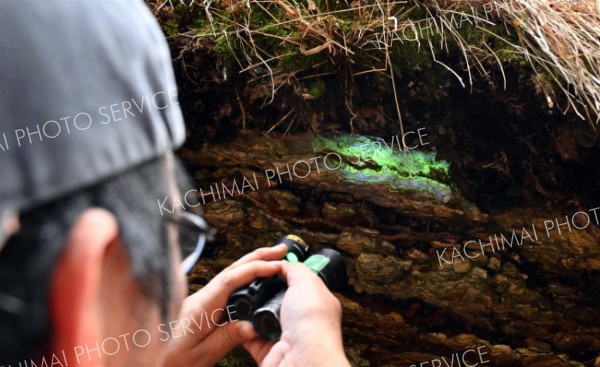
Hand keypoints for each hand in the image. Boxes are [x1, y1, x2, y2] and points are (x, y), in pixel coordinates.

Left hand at [163, 244, 287, 366]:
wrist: (147, 363)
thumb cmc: (168, 360)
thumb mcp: (201, 355)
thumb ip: (226, 339)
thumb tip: (251, 325)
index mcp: (200, 307)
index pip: (230, 279)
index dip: (254, 269)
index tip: (274, 265)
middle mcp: (200, 298)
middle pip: (232, 270)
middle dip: (257, 257)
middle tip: (279, 250)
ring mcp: (200, 300)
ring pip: (229, 275)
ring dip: (251, 265)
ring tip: (272, 260)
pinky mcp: (201, 305)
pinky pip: (225, 286)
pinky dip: (242, 277)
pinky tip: (252, 279)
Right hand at [243, 262, 350, 366]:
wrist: (302, 359)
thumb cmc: (312, 323)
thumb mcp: (308, 283)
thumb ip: (295, 269)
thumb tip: (283, 264)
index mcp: (313, 303)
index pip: (295, 284)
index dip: (281, 275)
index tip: (265, 267)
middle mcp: (298, 320)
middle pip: (273, 299)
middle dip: (261, 292)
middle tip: (248, 282)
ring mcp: (282, 335)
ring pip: (258, 317)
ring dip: (248, 310)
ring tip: (239, 298)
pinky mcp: (265, 349)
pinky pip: (247, 335)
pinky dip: (241, 328)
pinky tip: (237, 318)